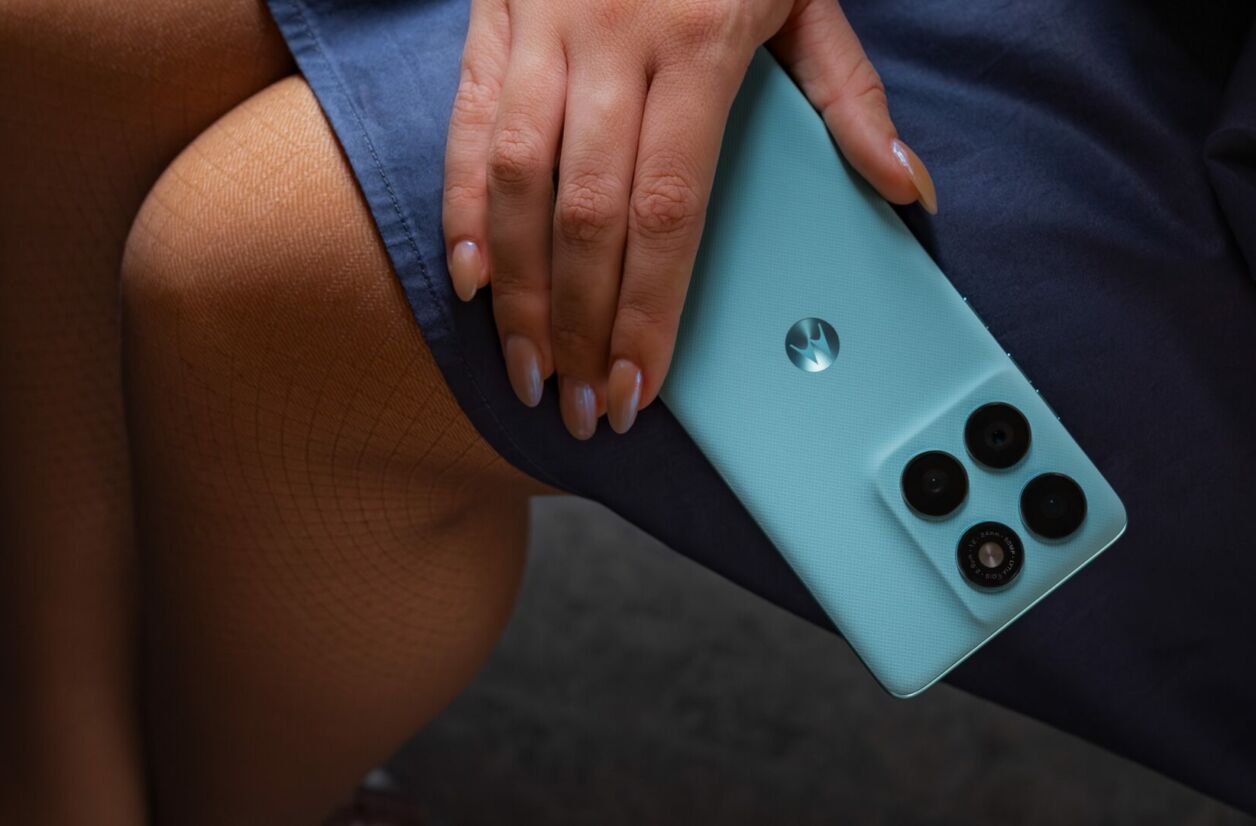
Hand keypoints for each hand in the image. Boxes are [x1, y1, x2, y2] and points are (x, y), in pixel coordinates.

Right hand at [442, 0, 935, 438]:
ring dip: (519, 290)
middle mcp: (612, 40)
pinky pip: (464, 126)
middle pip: (587, 214)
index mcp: (700, 41)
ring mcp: (543, 27)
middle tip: (582, 405)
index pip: (667, 211)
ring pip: (514, 182)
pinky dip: (461, 209)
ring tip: (526, 367)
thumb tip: (903, 188)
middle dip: (582, 325)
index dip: (648, 309)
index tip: (642, 384)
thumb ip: (848, 97)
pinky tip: (470, 280)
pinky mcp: (493, 16)